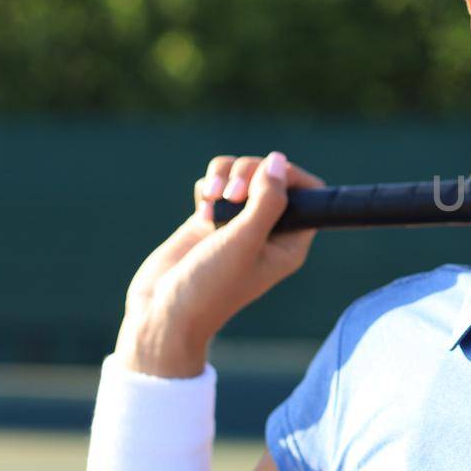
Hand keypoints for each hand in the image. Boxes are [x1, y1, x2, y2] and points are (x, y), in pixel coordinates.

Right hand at [115, 151, 326, 375]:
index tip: (267, 175)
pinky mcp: (211, 218)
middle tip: (233, 196)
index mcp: (290, 243)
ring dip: (227, 176)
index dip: (291, 175)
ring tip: (213, 199)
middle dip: (250, 173)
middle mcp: (268, 231)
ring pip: (242, 174)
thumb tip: (278, 161)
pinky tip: (200, 208)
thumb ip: (268, 201)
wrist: (162, 309)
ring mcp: (238, 223)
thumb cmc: (210, 285)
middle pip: (272, 176)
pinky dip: (209, 186)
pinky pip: (218, 182)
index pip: (308, 194)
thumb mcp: (245, 241)